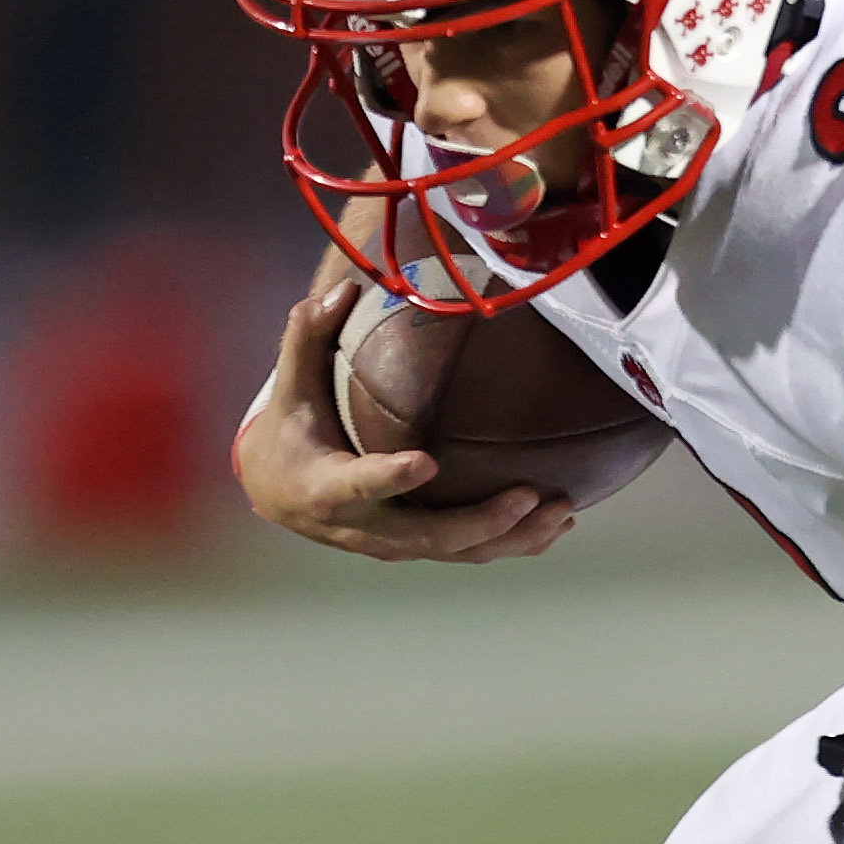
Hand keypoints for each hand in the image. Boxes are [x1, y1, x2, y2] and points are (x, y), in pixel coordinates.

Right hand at [229, 260, 579, 566]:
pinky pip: (469, 553)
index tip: (425, 462)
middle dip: (482, 521)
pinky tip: (556, 526)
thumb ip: (308, 341)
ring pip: (459, 552)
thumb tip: (339, 289)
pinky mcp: (418, 548)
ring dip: (514, 537)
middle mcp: (366, 526)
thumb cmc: (290, 435)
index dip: (391, 478)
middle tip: (529, 495)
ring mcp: (396, 544)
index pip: (360, 485)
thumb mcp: (290, 390)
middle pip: (429, 535)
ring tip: (562, 511)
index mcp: (328, 489)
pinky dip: (515, 543)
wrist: (281, 495)